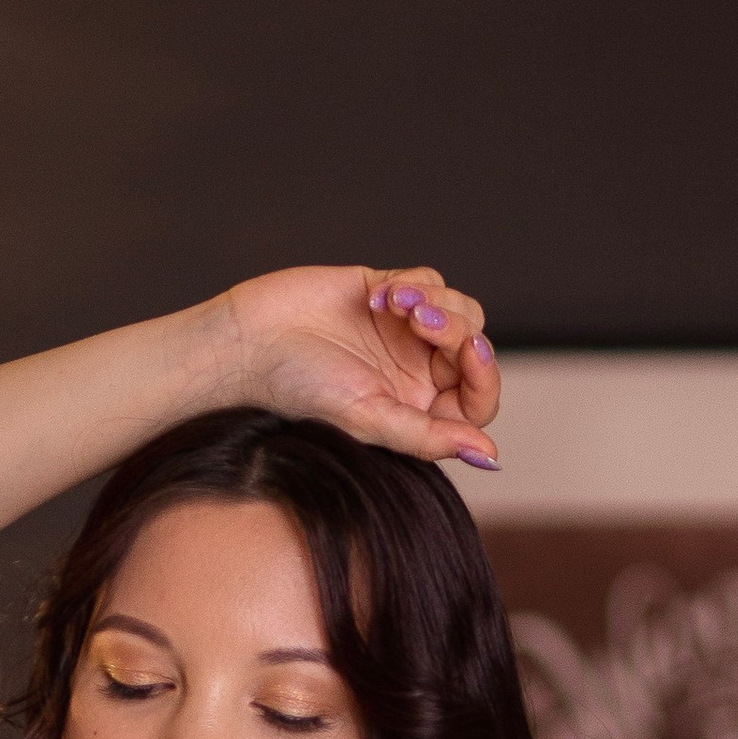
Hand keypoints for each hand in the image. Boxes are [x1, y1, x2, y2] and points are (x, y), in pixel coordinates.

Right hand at [219, 265, 500, 471]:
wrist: (248, 342)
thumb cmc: (297, 390)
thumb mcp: (367, 418)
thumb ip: (427, 437)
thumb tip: (489, 458)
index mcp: (416, 413)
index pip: (477, 400)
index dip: (485, 374)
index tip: (471, 350)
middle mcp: (415, 375)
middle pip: (473, 347)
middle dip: (455, 329)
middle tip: (418, 322)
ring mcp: (403, 334)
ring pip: (459, 310)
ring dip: (436, 302)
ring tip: (396, 306)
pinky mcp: (386, 293)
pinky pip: (429, 281)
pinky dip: (412, 284)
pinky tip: (376, 296)